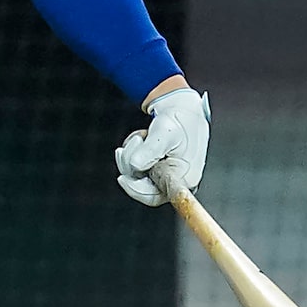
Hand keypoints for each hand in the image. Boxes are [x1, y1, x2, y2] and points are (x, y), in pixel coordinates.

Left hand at [114, 86, 209, 206]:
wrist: (184, 111)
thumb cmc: (179, 121)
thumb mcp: (165, 133)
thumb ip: (150, 150)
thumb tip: (135, 166)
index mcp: (183, 178)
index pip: (154, 196)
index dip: (136, 190)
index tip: (122, 179)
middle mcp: (175, 182)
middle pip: (141, 186)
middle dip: (131, 163)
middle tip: (136, 141)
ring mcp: (165, 177)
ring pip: (135, 175)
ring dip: (131, 154)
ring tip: (142, 137)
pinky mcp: (157, 170)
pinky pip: (135, 168)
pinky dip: (133, 153)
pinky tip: (143, 140)